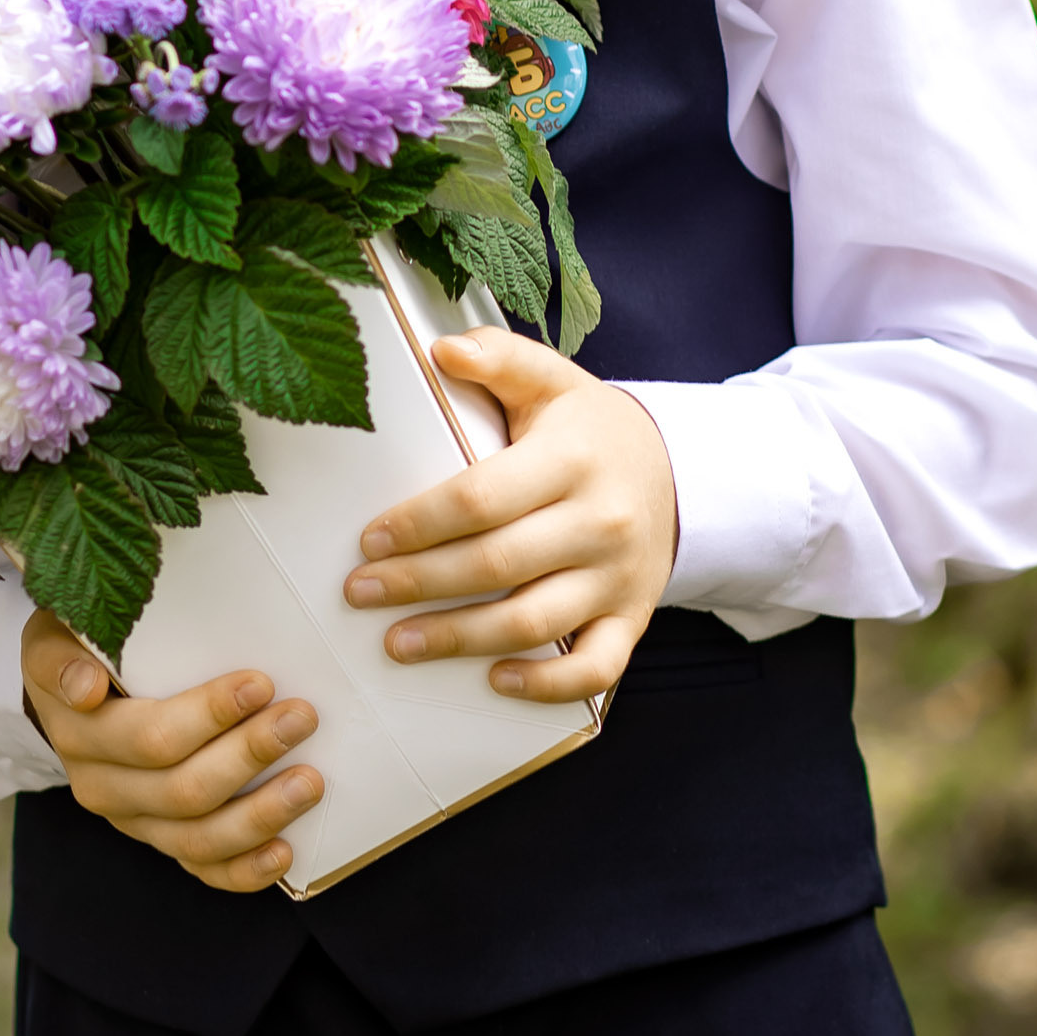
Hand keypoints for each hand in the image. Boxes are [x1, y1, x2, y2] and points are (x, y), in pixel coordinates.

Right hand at [19, 610, 318, 893]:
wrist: (73, 693)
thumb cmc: (80, 648)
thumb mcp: (56, 636)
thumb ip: (62, 658)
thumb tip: (85, 687)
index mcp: (80, 736)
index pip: (150, 737)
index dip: (209, 716)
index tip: (262, 683)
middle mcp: (102, 788)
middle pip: (183, 790)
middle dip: (250, 754)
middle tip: (302, 718)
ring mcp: (134, 822)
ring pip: (198, 838)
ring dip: (260, 814)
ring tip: (310, 783)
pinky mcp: (161, 840)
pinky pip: (203, 868)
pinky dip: (245, 869)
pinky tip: (284, 851)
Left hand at [341, 329, 677, 704]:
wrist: (676, 470)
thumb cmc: (589, 428)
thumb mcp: (552, 381)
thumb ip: (499, 358)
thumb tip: (443, 350)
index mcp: (572, 458)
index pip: (482, 498)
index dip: (420, 523)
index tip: (370, 539)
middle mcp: (600, 521)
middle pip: (497, 564)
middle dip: (418, 583)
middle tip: (360, 593)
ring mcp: (618, 577)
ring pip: (533, 623)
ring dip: (459, 640)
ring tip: (398, 643)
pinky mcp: (630, 618)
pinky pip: (593, 668)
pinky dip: (545, 686)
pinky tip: (495, 681)